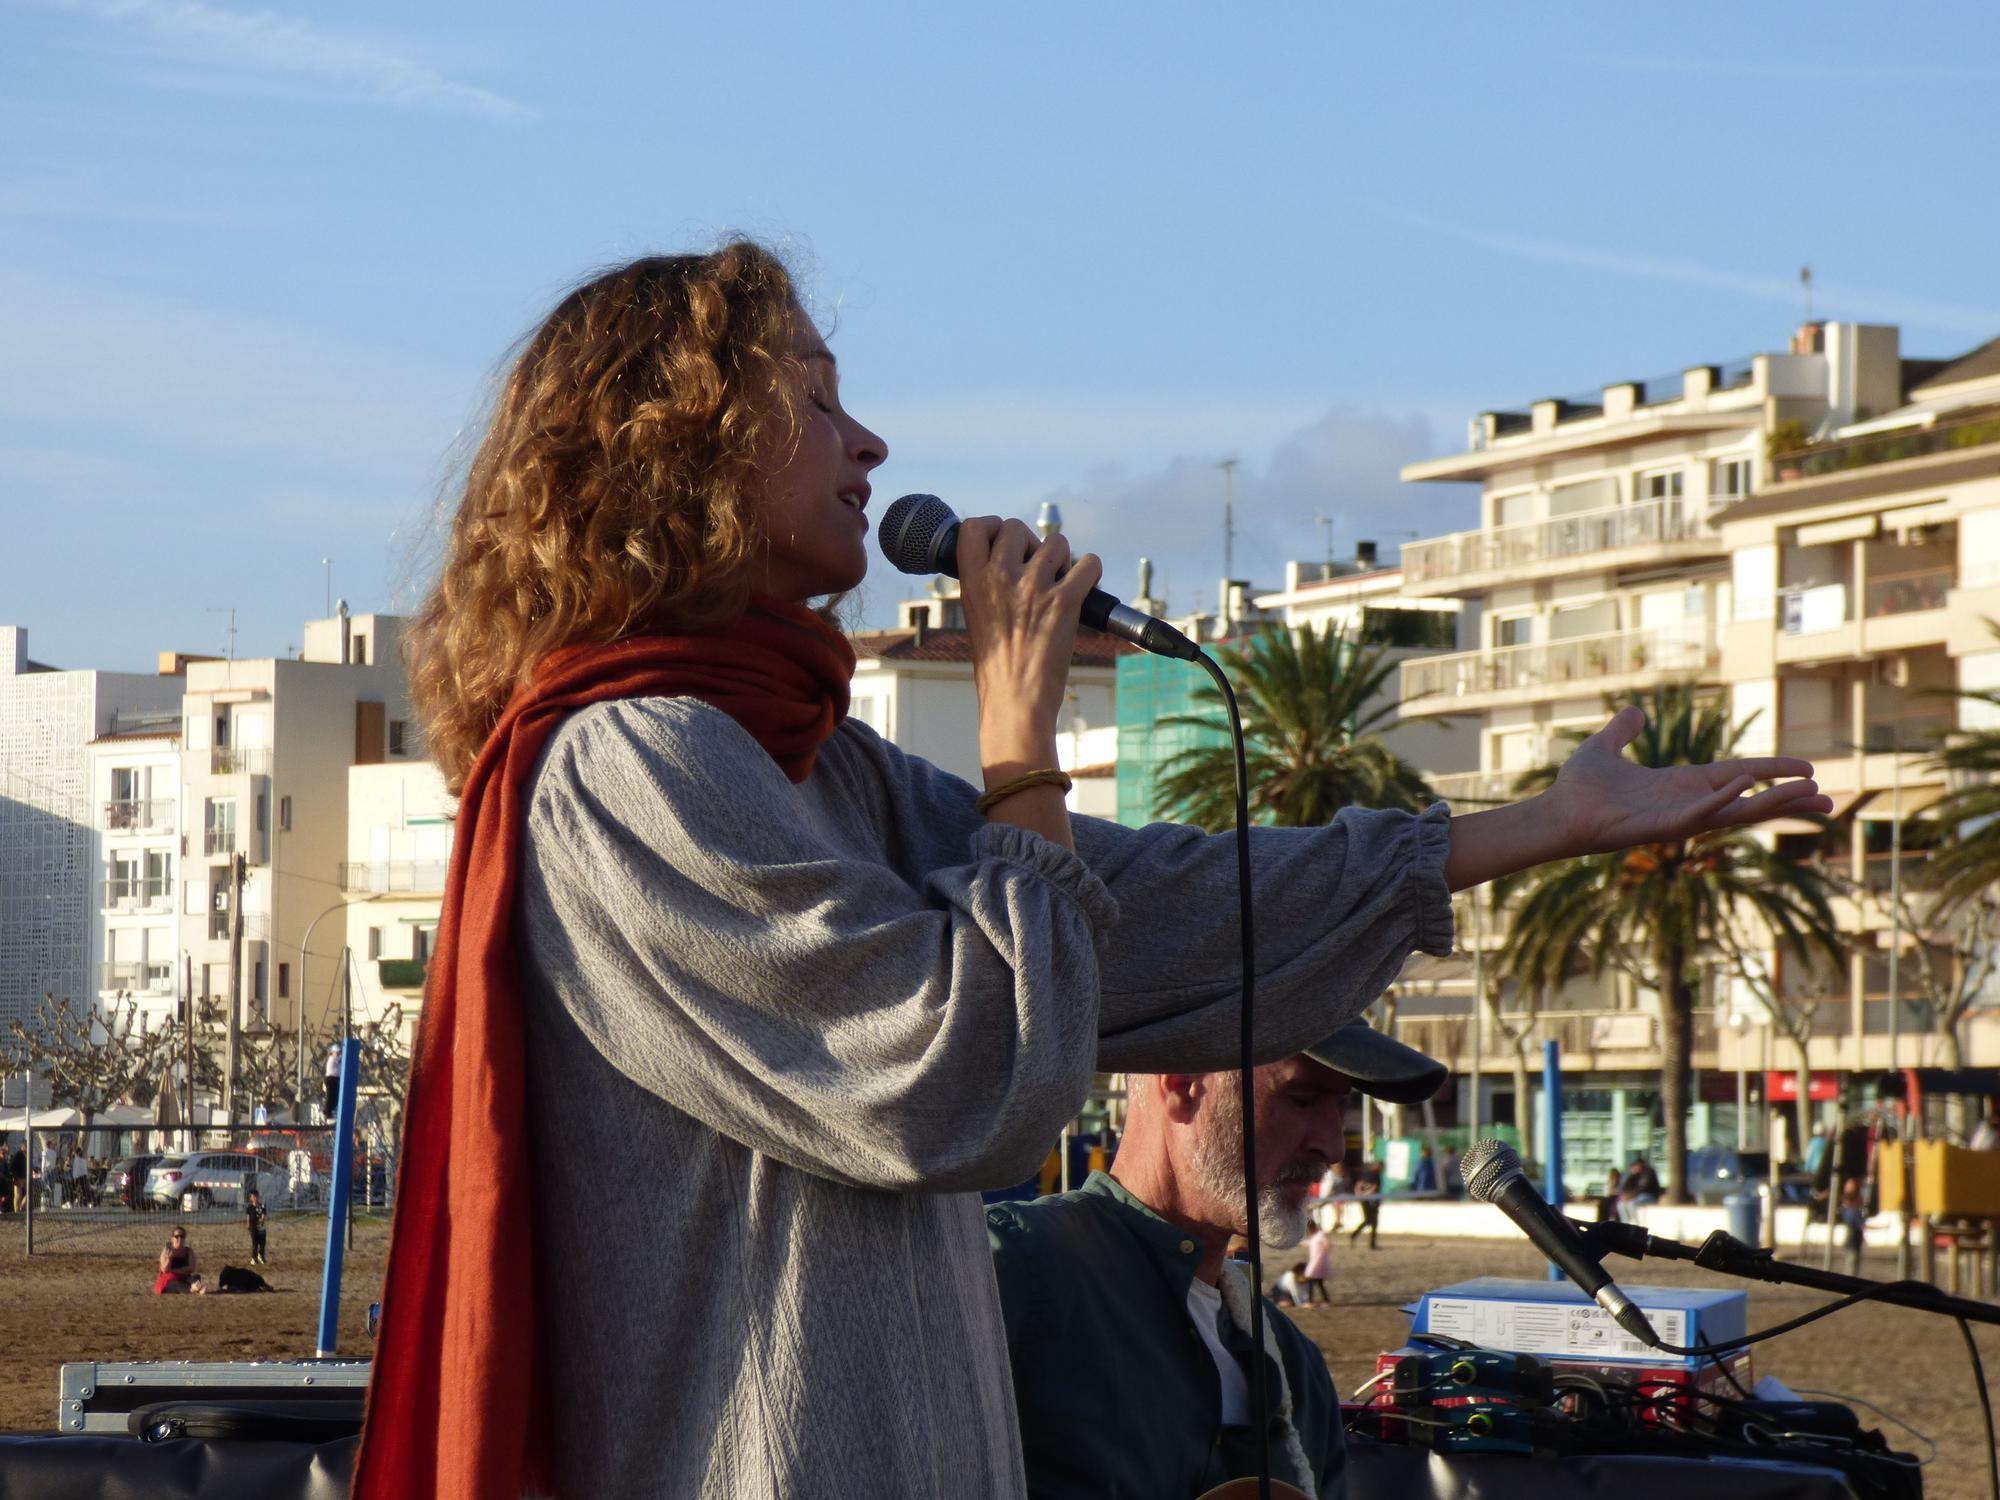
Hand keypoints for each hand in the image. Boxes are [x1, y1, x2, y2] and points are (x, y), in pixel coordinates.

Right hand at [955, 517, 1102, 765]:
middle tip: (1036, 568)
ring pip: (1056, 542)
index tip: (1002, 541)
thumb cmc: (997, 668)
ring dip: (1062, 560)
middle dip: (1030, 543)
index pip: (974, 527)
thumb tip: (1016, 560)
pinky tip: (1085, 588)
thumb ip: (989, 586)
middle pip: (1016, 527)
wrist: (1016, 701)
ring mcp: (1034, 587)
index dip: (992, 527)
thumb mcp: (978, 618)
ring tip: (1059, 585)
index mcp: (972, 582)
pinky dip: (1091, 573)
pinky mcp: (1065, 601)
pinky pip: (1089, 564)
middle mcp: (1001, 578)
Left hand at [1443, 706, 1834, 889]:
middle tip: (1831, 799)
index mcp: (1683, 785)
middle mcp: (1688, 804)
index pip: (1741, 776)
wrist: (1555, 812)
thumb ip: (1623, 730)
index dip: (1773, 771)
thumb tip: (1633, 711)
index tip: (1808, 769)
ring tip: (1812, 796)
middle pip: (1751, 801)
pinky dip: (1721, 801)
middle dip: (1789, 800)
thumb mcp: (1605, 748)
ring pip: (1736, 812)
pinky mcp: (1662, 829)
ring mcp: (1678, 819)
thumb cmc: (1579, 789)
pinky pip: (1698, 815)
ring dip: (1772, 803)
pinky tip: (1745, 786)